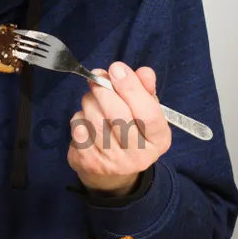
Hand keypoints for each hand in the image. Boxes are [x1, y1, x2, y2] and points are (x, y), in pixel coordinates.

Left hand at [68, 62, 171, 196]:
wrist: (112, 170)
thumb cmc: (131, 130)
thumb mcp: (145, 109)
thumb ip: (146, 89)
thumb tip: (144, 72)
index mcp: (158, 140)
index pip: (148, 114)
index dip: (131, 88)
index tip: (117, 68)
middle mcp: (139, 155)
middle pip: (119, 116)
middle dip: (104, 90)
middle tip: (97, 77)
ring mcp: (114, 163)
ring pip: (95, 121)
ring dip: (90, 102)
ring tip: (92, 97)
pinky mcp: (90, 163)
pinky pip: (79, 130)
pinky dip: (79, 117)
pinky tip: (86, 117)